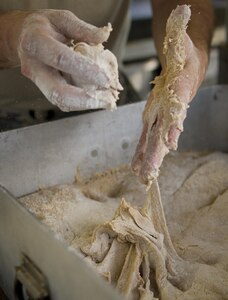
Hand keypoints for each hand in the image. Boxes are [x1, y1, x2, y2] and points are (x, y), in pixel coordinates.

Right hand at [16, 10, 115, 110]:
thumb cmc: (44, 27)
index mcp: (35, 42)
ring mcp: (38, 82)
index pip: (61, 59)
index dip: (85, 71)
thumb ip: (82, 28)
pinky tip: (97, 98)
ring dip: (86, 105)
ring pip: (60, 102)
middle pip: (57, 93)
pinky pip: (63, 102)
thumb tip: (103, 37)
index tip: (106, 79)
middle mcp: (34, 67)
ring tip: (106, 100)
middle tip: (107, 100)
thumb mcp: (62, 19)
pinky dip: (82, 103)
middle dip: (85, 100)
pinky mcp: (45, 90)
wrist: (24, 38)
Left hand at [132, 5, 207, 185]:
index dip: (174, 125)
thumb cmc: (184, 54)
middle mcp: (172, 109)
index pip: (179, 109)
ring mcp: (161, 116)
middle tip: (150, 172)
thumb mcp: (181, 39)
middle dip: (158, 152)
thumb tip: (182, 10)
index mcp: (180, 91)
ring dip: (149, 158)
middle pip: (165, 133)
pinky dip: (141, 151)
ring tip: (142, 175)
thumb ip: (180, 31)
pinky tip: (135, 165)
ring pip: (155, 139)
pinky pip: (146, 136)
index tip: (170, 141)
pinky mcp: (152, 118)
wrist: (183, 67)